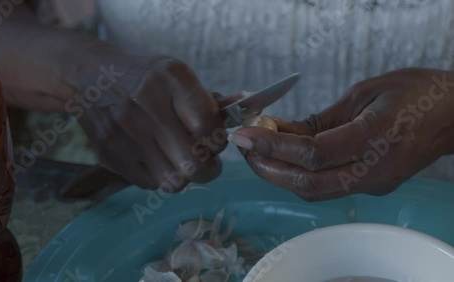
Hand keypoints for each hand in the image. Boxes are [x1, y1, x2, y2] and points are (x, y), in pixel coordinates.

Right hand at [65, 44, 227, 191]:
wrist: (92, 79)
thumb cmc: (145, 78)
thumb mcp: (178, 76)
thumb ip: (209, 100)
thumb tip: (245, 108)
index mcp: (169, 80)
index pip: (208, 126)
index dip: (218, 140)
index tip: (215, 140)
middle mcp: (145, 106)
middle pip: (193, 163)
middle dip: (209, 168)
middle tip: (207, 162)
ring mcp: (124, 134)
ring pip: (174, 181)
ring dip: (185, 176)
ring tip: (182, 162)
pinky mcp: (109, 154)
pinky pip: (150, 184)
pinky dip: (160, 176)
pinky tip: (157, 159)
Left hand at [228, 68, 453, 200]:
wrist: (452, 117)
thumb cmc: (414, 94)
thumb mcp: (364, 93)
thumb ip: (320, 118)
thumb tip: (279, 130)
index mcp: (375, 138)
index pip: (313, 154)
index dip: (273, 146)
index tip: (244, 135)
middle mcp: (374, 170)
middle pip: (308, 183)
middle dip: (267, 167)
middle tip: (243, 147)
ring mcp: (373, 184)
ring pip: (314, 192)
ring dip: (279, 175)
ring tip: (256, 152)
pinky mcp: (371, 187)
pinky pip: (326, 188)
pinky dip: (298, 175)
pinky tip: (283, 158)